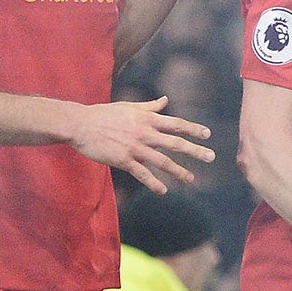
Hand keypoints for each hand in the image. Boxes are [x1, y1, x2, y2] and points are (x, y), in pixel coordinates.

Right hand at [68, 97, 214, 193]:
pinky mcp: (123, 160)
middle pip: (175, 142)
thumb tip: (165, 100)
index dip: (193, 129)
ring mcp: (134, 147)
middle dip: (195, 150)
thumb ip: (149, 106)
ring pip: (162, 161)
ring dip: (178, 171)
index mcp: (146, 118)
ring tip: (191, 178)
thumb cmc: (104, 114)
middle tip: (211, 157)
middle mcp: (144, 132)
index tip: (207, 134)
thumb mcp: (129, 106)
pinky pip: (142, 173)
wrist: (80, 124)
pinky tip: (163, 190)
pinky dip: (154, 183)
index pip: (175, 123)